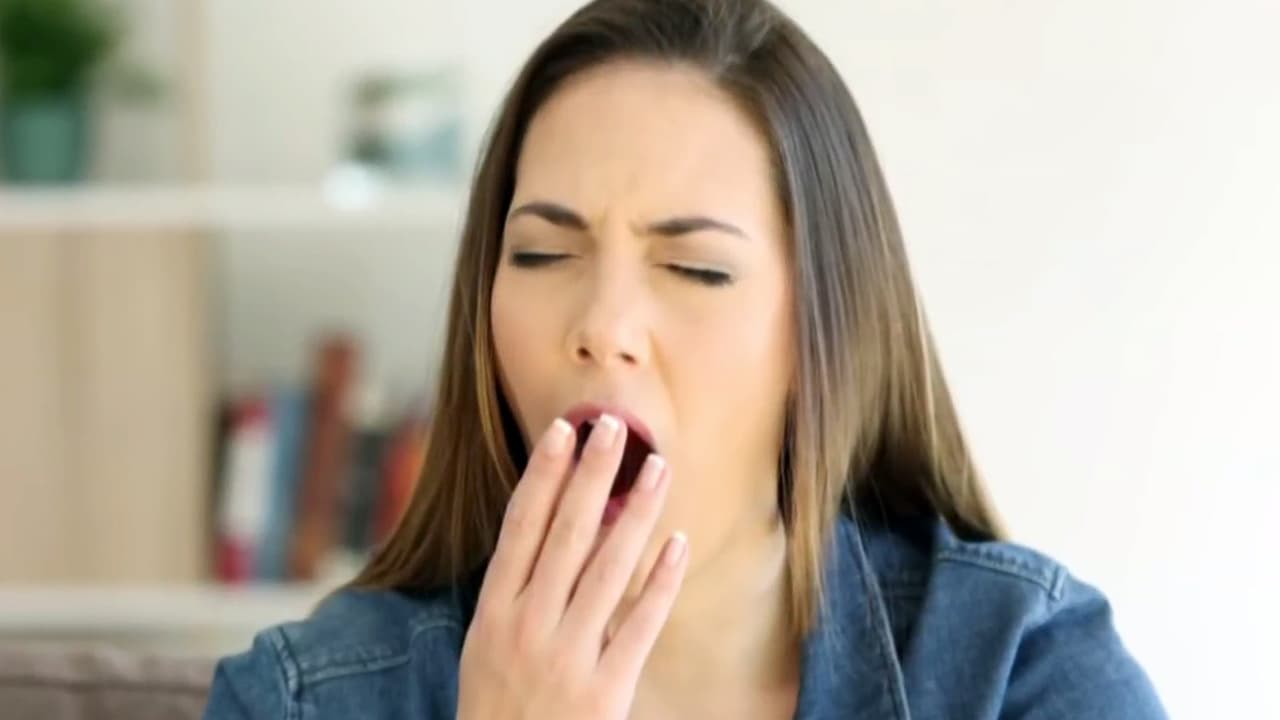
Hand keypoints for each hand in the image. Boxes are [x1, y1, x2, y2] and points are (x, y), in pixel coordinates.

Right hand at [456, 414, 687, 719]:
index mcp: (494, 613)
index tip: (563, 431)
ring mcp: (566, 657)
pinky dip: (660, 582)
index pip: (520, 527)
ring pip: (608, 568)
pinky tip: (678, 544)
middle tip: (614, 425)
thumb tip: (549, 528)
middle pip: (566, 534)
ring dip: (636, 512)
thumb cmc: (498, 709)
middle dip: (591, 474)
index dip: (543, 475)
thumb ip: (516, 594)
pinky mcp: (605, 690)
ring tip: (657, 467)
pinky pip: (640, 625)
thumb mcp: (487, 648)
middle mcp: (527, 627)